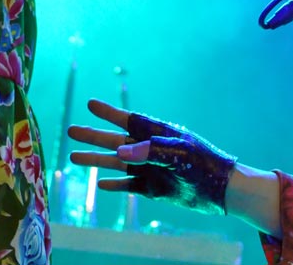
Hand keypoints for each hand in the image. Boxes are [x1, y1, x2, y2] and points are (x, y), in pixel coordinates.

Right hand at [68, 99, 236, 214]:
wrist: (221, 188)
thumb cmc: (204, 163)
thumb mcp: (178, 154)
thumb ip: (150, 150)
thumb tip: (121, 152)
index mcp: (159, 133)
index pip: (129, 120)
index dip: (109, 113)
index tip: (90, 104)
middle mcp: (151, 149)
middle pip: (116, 140)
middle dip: (94, 136)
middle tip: (71, 131)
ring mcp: (151, 169)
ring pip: (117, 163)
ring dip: (96, 159)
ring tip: (73, 156)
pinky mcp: (154, 188)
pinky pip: (129, 185)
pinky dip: (114, 184)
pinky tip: (100, 183)